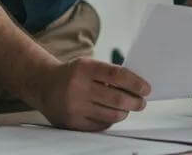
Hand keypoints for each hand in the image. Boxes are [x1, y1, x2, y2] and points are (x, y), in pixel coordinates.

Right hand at [36, 57, 150, 130]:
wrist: (44, 86)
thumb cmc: (73, 74)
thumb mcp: (87, 65)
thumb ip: (109, 74)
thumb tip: (137, 87)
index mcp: (84, 68)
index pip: (117, 76)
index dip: (136, 83)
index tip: (146, 88)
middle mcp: (78, 87)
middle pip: (117, 99)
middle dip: (135, 102)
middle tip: (142, 102)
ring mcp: (74, 107)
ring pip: (112, 115)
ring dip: (125, 112)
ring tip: (128, 108)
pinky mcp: (73, 122)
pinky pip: (101, 125)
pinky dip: (111, 120)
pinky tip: (112, 114)